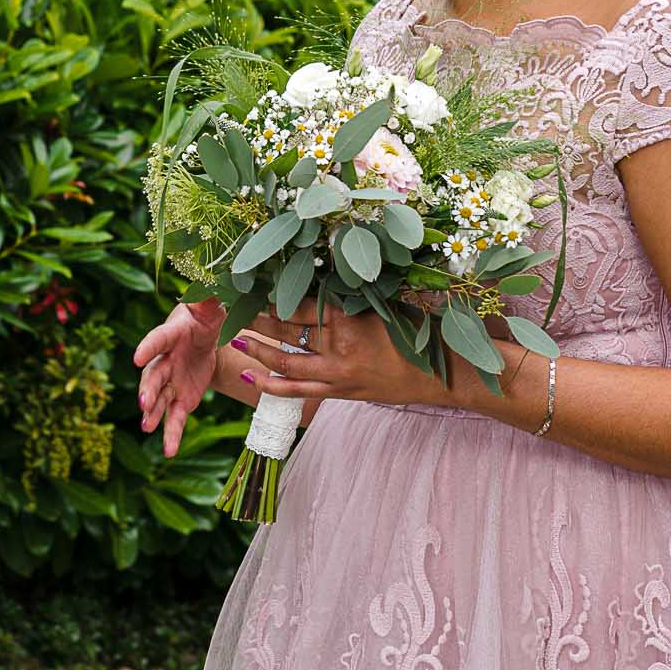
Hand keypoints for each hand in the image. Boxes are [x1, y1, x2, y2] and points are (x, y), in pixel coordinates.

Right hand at [134, 298, 225, 455]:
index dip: (148, 347)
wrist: (205, 337)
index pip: (158, 339)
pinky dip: (172, 435)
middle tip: (143, 402)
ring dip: (153, 414)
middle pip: (154, 375)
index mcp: (171, 334)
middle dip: (148, 389)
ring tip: (148, 426)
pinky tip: (168, 451)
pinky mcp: (181, 399)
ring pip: (159, 401)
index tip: (137, 357)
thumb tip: (215, 280)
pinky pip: (175, 419)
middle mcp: (165, 360)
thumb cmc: (205, 316)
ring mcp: (171, 382)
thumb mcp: (211, 306)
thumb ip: (209, 298)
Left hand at [233, 302, 461, 408]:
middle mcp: (339, 345)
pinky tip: (250, 377)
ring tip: (237, 337)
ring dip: (258, 350)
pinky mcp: (340, 392)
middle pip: (286, 329)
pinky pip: (297, 391)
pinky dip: (271, 386)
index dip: (271, 295)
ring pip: (286, 361)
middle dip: (256, 318)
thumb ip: (348, 296)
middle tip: (231, 308)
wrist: (439, 374)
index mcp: (349, 316)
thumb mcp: (382, 303)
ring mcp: (337, 373)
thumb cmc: (414, 331)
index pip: (299, 303)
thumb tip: (314, 277)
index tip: (251, 286)